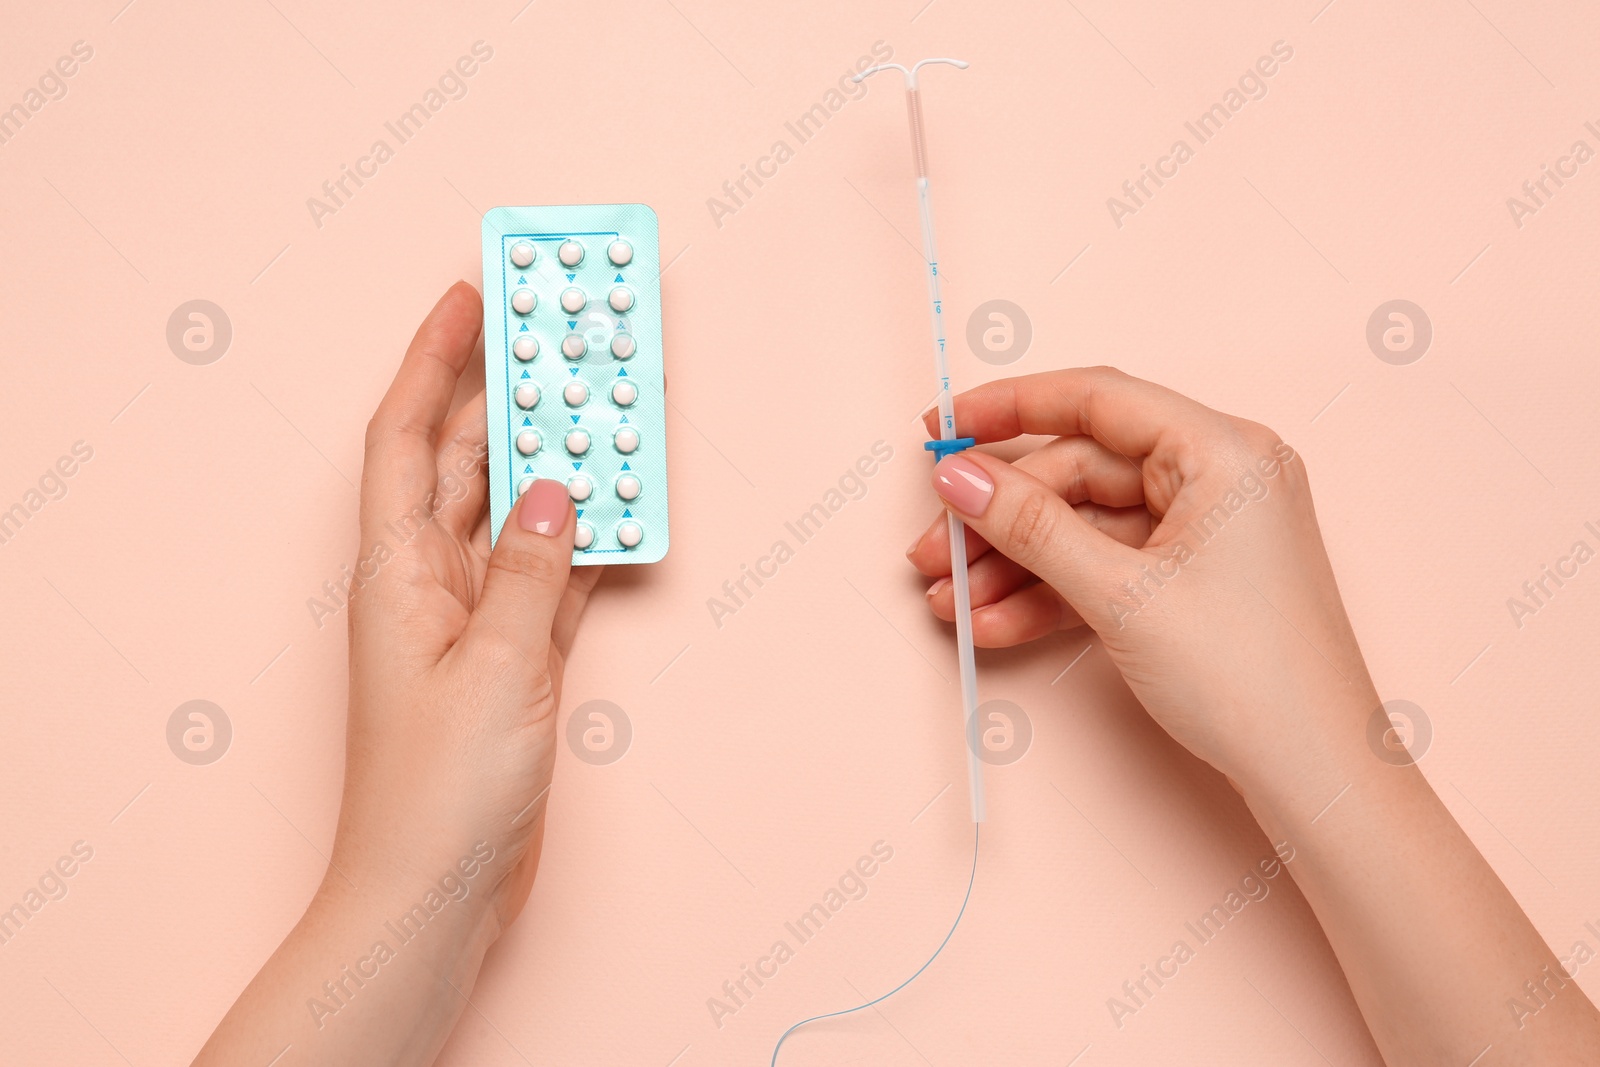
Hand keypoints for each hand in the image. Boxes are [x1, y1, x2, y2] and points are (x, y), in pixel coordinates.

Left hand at [334, 281, 601, 930]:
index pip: (407, 436)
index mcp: (394, 571)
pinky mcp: (511, 657)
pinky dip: (585, 541)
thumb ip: (532, 570)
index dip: (431, 360)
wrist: (436, 890)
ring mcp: (471, 619)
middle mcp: (426, 582)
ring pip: (517, 514)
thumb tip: (556, 491)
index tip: (467, 294)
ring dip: (557, 465)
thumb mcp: (496, 664)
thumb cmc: (438, 789)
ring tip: (605, 407)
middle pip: (468, 462)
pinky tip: (621, 510)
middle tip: (563, 336)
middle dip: (511, 397)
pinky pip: (551, 573)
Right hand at [906, 366, 1377, 795]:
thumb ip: (1031, 527)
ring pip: (1085, 525)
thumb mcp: (1121, 595)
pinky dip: (1053, 592)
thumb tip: (960, 478)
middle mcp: (1221, 475)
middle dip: (999, 517)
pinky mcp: (1195, 575)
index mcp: (1223, 451)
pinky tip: (997, 624)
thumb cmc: (1250, 678)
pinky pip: (1108, 565)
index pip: (1095, 400)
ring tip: (952, 602)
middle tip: (935, 551)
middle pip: (1080, 471)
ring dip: (1015, 564)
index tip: (943, 429)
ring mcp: (1208, 527)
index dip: (1007, 407)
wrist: (1315, 774)